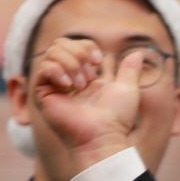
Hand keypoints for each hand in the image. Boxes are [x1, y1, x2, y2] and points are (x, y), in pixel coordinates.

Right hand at [29, 37, 141, 170]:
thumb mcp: (128, 89)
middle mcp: (68, 78)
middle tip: (89, 75)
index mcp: (85, 75)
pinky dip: (56, 71)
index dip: (87, 46)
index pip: (77, 44)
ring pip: (51, 52)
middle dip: (77, 52)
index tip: (98, 61)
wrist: (102, 136)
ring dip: (70, 63)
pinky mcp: (43, 93)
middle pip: (61, 44)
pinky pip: (42, 68)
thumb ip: (130, 70)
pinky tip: (68, 86)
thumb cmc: (117, 118)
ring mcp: (54, 85)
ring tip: (80, 84)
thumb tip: (137, 53)